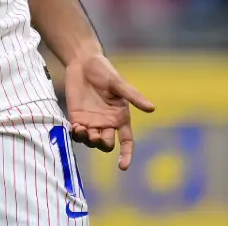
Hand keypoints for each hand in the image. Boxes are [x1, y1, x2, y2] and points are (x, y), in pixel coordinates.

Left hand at [64, 54, 154, 170]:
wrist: (83, 62)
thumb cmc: (104, 71)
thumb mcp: (118, 83)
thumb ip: (133, 96)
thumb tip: (152, 109)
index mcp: (120, 117)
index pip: (127, 142)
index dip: (126, 155)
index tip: (123, 166)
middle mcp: (107, 123)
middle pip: (107, 144)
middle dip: (102, 144)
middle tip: (95, 135)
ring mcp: (91, 122)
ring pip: (91, 142)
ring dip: (88, 140)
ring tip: (82, 129)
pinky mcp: (77, 117)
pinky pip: (77, 134)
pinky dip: (76, 135)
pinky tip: (75, 127)